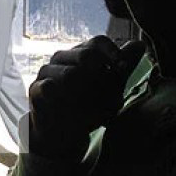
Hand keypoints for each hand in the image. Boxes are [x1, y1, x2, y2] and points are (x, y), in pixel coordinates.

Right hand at [28, 35, 145, 158]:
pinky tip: (70, 108)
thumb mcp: (110, 88)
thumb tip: (140, 44)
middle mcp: (62, 59)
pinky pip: (48, 86)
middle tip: (110, 96)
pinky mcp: (36, 89)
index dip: (113, 53)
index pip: (97, 42)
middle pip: (86, 54)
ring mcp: (47, 72)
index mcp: (80, 54)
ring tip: (94, 112)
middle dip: (103, 76)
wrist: (62, 133)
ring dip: (87, 95)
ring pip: (70, 73)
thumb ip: (123, 66)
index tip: (123, 69)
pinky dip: (62, 97)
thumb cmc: (86, 106)